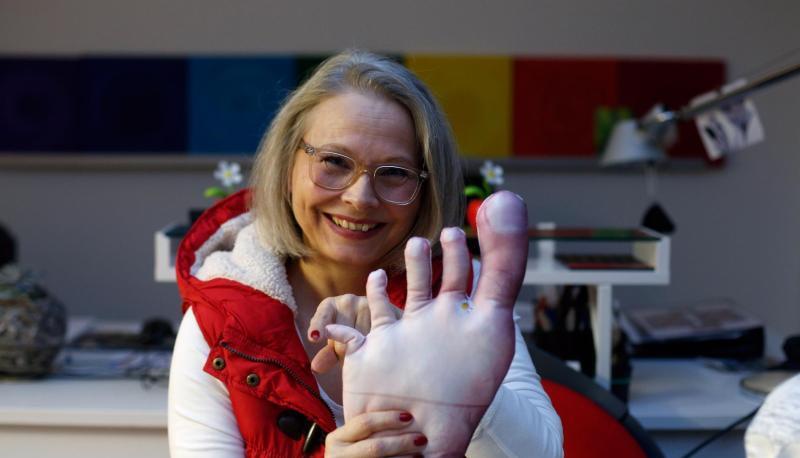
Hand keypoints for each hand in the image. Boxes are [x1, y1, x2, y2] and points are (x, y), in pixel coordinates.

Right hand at [325, 410, 426, 456]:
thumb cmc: (353, 452)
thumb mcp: (351, 439)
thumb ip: (368, 429)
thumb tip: (405, 415)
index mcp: (336, 439)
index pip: (364, 423)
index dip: (387, 419)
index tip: (409, 416)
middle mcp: (338, 456)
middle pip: (375, 447)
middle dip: (401, 442)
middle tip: (421, 438)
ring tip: (420, 453)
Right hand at [326, 191, 528, 456]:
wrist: (426, 436)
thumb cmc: (467, 383)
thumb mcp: (494, 314)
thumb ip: (504, 262)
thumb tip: (506, 201)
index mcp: (459, 316)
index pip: (463, 275)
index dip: (459, 252)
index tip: (454, 228)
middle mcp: (430, 326)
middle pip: (425, 284)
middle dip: (422, 262)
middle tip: (421, 239)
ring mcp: (400, 341)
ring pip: (389, 303)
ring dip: (385, 286)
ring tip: (387, 271)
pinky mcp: (369, 356)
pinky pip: (353, 334)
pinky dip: (343, 325)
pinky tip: (342, 318)